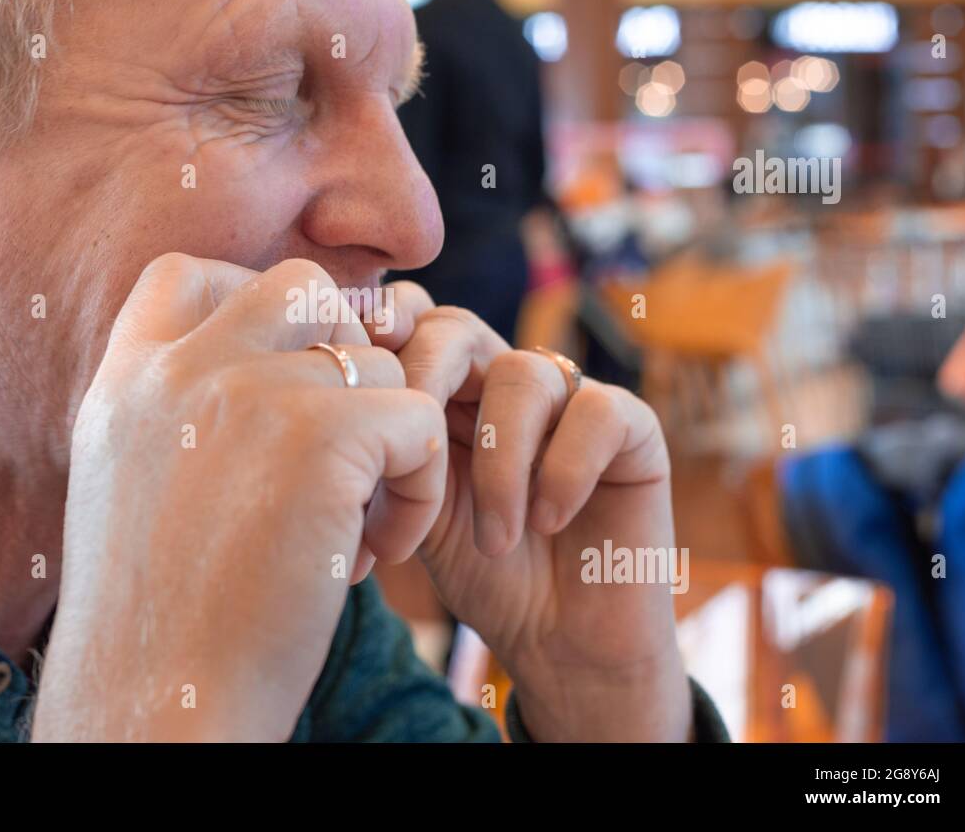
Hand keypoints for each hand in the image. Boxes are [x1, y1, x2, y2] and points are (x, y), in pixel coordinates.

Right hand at [33, 255, 447, 741]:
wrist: (156, 706)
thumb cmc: (157, 623)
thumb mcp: (132, 487)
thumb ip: (179, 414)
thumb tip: (283, 368)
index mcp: (125, 381)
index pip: (189, 273)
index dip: (253, 307)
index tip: (281, 383)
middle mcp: (179, 369)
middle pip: (301, 288)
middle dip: (344, 352)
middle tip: (342, 445)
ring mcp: (247, 392)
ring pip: (377, 361)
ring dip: (389, 441)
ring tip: (357, 531)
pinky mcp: (319, 437)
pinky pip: (417, 422)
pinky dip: (419, 489)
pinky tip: (374, 557)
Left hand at [367, 282, 690, 741]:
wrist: (561, 644)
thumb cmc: (484, 576)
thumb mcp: (416, 513)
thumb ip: (383, 453)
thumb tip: (329, 407)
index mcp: (450, 391)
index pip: (413, 321)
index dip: (385, 328)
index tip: (357, 369)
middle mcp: (507, 384)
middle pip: (457, 328)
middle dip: (423, 380)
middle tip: (412, 454)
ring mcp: (571, 400)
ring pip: (522, 373)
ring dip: (498, 464)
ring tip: (492, 539)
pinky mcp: (635, 431)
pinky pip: (598, 410)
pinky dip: (564, 468)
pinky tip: (548, 521)